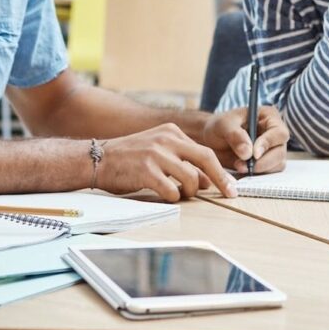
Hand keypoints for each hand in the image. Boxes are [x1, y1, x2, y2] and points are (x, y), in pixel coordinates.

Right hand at [95, 123, 236, 201]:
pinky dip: (173, 198)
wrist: (97, 159)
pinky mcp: (147, 170)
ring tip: (180, 194)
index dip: (220, 171)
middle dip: (221, 180)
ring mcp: (156, 154)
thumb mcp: (158, 150)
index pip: (205, 151)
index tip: (230, 186)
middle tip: (230, 194)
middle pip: (206, 159)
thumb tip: (207, 181)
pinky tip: (165, 195)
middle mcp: (166, 139)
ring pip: (191, 179)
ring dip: (190, 192)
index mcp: (171, 131)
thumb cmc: (129, 158)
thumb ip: (182, 160)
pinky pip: (172, 191)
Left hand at [202, 106, 288, 174]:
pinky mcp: (268, 163)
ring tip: (238, 166)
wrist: (211, 139)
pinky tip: (242, 170)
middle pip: (280, 151)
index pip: (279, 132)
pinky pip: (269, 173)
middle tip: (242, 165)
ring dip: (259, 169)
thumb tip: (248, 153)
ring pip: (277, 165)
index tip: (253, 154)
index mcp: (269, 117)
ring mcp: (273, 149)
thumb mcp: (223, 125)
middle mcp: (275, 133)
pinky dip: (257, 175)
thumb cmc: (219, 126)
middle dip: (263, 162)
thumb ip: (235, 135)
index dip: (268, 144)